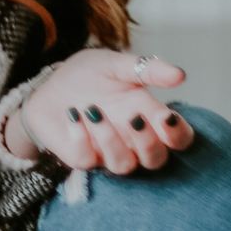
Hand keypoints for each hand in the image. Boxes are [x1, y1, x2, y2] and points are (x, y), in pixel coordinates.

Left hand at [16, 49, 194, 173]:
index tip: (168, 118)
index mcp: (150, 118)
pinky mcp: (81, 157)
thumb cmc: (90, 75)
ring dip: (111, 140)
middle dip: (148, 142)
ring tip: (93, 110)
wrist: (50, 83)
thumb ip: (147, 70)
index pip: (178, 139)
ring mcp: (107, 152)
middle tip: (134, 117)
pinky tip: (73, 114)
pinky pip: (86, 160)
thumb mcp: (117, 65)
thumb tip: (180, 75)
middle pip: (156, 160)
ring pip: (123, 165)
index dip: (179, 135)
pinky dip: (80, 138)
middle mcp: (133, 141)